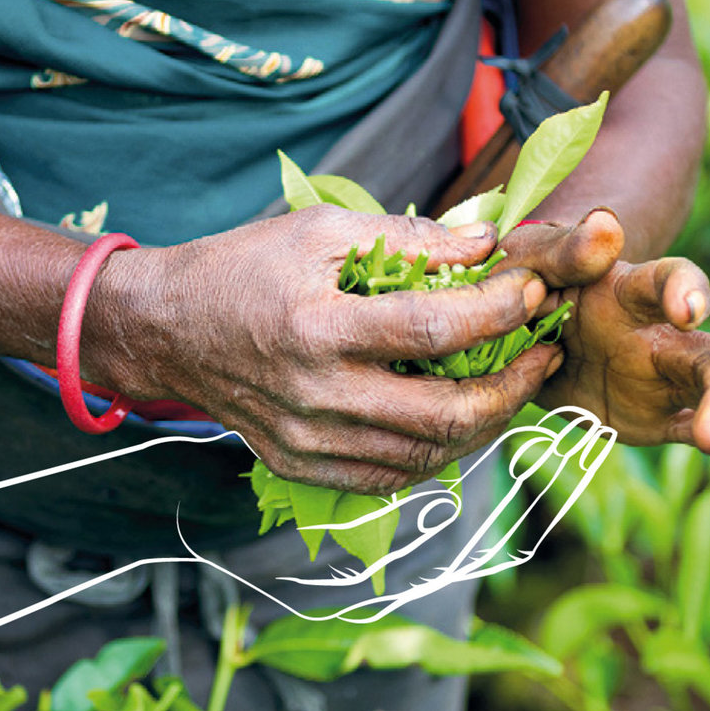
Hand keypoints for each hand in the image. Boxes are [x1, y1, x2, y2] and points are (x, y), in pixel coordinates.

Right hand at [102, 207, 560, 493]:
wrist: (167, 329)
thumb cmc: (244, 268)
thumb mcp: (319, 232)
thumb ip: (408, 238)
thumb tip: (486, 245)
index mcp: (316, 327)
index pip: (431, 331)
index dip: (495, 312)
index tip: (532, 292)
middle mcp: (314, 395)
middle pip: (442, 413)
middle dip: (512, 387)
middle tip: (543, 354)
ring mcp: (306, 441)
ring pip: (425, 456)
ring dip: (486, 423)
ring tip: (513, 384)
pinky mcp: (300, 466)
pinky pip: (389, 478)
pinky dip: (437, 453)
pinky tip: (459, 418)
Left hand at [498, 213, 709, 490]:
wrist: (524, 329)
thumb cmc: (529, 281)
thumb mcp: (533, 260)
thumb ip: (567, 250)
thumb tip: (606, 226)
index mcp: (628, 291)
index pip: (670, 280)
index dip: (685, 289)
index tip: (690, 310)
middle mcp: (663, 332)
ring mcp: (670, 375)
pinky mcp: (664, 414)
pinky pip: (707, 431)